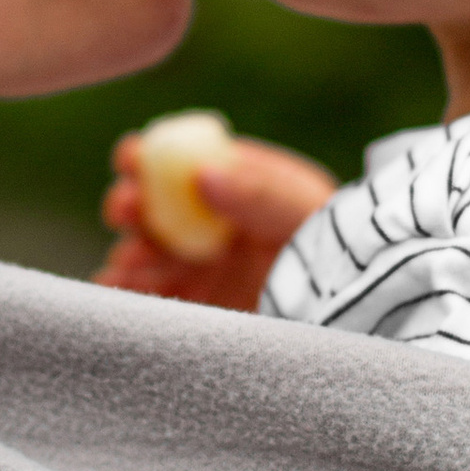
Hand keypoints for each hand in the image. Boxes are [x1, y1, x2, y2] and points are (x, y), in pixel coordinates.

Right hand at [94, 136, 339, 310]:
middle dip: (129, 205)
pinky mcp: (190, 307)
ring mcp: (195, 266)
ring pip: (140, 252)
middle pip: (149, 205)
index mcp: (232, 184)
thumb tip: (203, 174)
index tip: (130, 158)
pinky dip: (125, 292)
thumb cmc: (334, 253)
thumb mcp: (305, 215)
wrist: (348, 315)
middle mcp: (206, 222)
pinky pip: (144, 296)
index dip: (146, 155)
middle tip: (127, 212)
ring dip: (129, 253)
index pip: (177, 160)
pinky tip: (121, 291)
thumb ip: (260, 193)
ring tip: (132, 264)